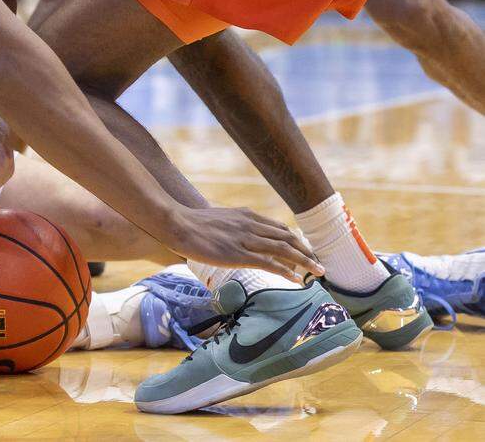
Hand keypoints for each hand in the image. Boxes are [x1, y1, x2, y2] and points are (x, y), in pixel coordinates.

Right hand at [167, 206, 322, 283]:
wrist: (176, 223)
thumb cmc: (191, 222)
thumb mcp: (219, 218)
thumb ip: (233, 225)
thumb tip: (236, 234)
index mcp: (247, 215)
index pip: (279, 227)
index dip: (295, 240)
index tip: (304, 250)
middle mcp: (251, 225)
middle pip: (287, 237)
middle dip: (306, 250)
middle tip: (318, 263)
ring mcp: (245, 239)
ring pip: (284, 250)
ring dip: (304, 261)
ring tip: (318, 271)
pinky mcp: (238, 254)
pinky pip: (269, 263)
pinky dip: (286, 271)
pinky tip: (296, 279)